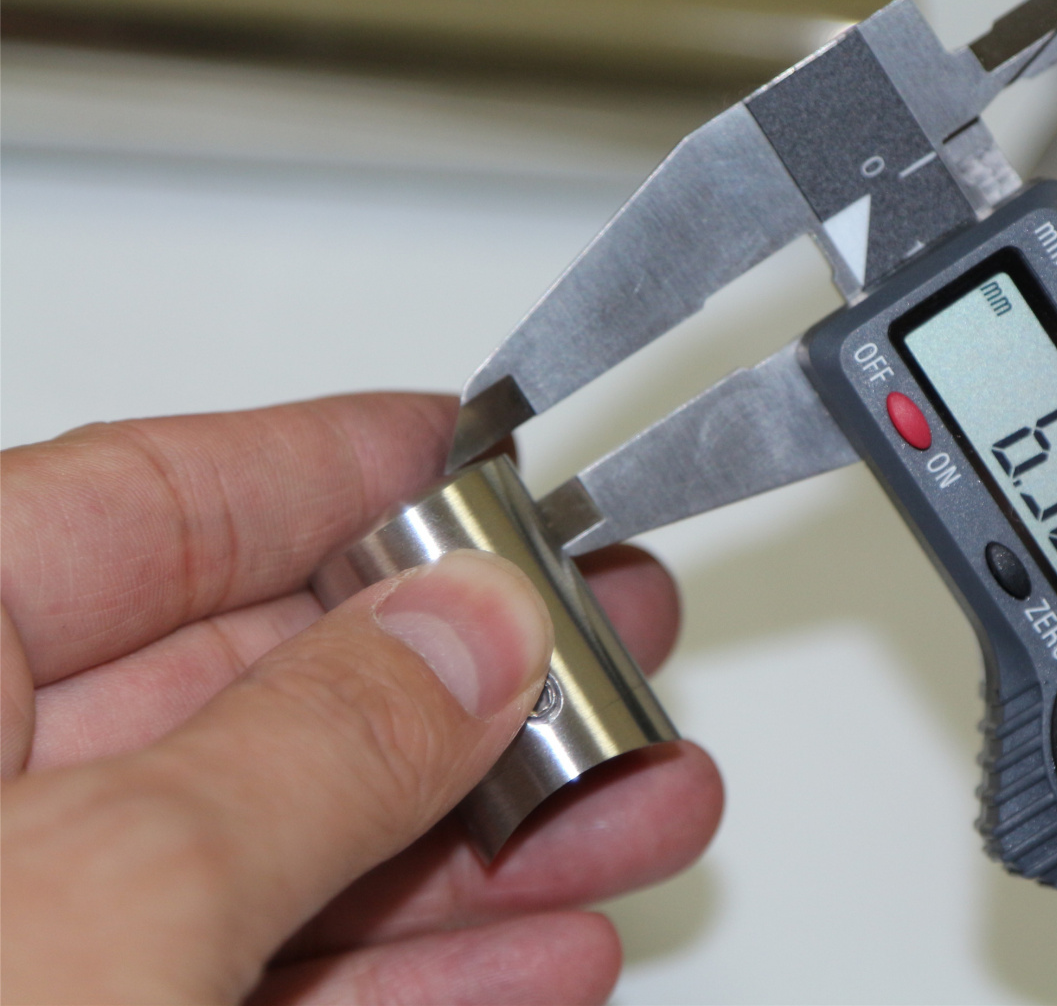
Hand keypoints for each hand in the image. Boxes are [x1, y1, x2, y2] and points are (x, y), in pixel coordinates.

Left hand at [0, 394, 723, 1003]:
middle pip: (255, 685)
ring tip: (646, 805)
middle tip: (616, 640)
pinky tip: (549, 954)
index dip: (339, 468)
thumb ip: (315, 746)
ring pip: (294, 852)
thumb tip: (470, 629)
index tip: (483, 453)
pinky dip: (419, 982)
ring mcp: (28, 947)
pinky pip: (275, 994)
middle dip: (467, 677)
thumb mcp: (107, 901)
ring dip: (490, 841)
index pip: (149, 504)